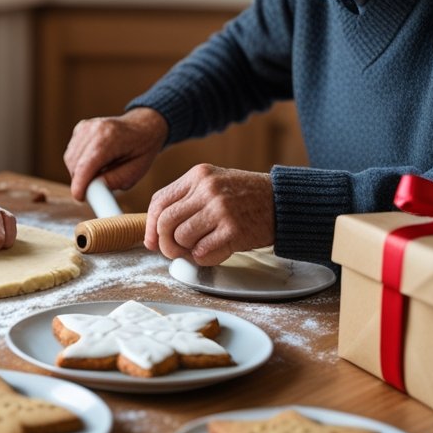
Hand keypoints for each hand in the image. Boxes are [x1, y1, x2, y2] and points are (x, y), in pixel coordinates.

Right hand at [63, 107, 167, 201]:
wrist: (143, 126)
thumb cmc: (141, 150)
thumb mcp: (135, 171)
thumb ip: (113, 181)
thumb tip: (91, 189)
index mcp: (110, 138)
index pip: (86, 164)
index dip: (79, 184)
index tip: (79, 197)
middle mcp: (94, 129)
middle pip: (75, 162)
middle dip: (80, 180)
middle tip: (95, 189)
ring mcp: (86, 126)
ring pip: (70, 158)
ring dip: (79, 172)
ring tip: (99, 173)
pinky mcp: (81, 127)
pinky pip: (72, 151)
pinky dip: (79, 162)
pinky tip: (95, 161)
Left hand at [145, 164, 273, 265]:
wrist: (282, 202)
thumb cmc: (245, 196)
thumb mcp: (214, 184)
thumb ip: (186, 201)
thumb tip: (154, 234)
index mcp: (199, 175)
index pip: (159, 201)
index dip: (150, 225)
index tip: (152, 240)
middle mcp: (207, 189)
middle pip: (165, 222)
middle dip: (165, 243)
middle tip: (174, 251)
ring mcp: (220, 210)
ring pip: (181, 238)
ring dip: (186, 250)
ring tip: (199, 248)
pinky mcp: (233, 231)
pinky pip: (202, 252)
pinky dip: (203, 257)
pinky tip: (213, 250)